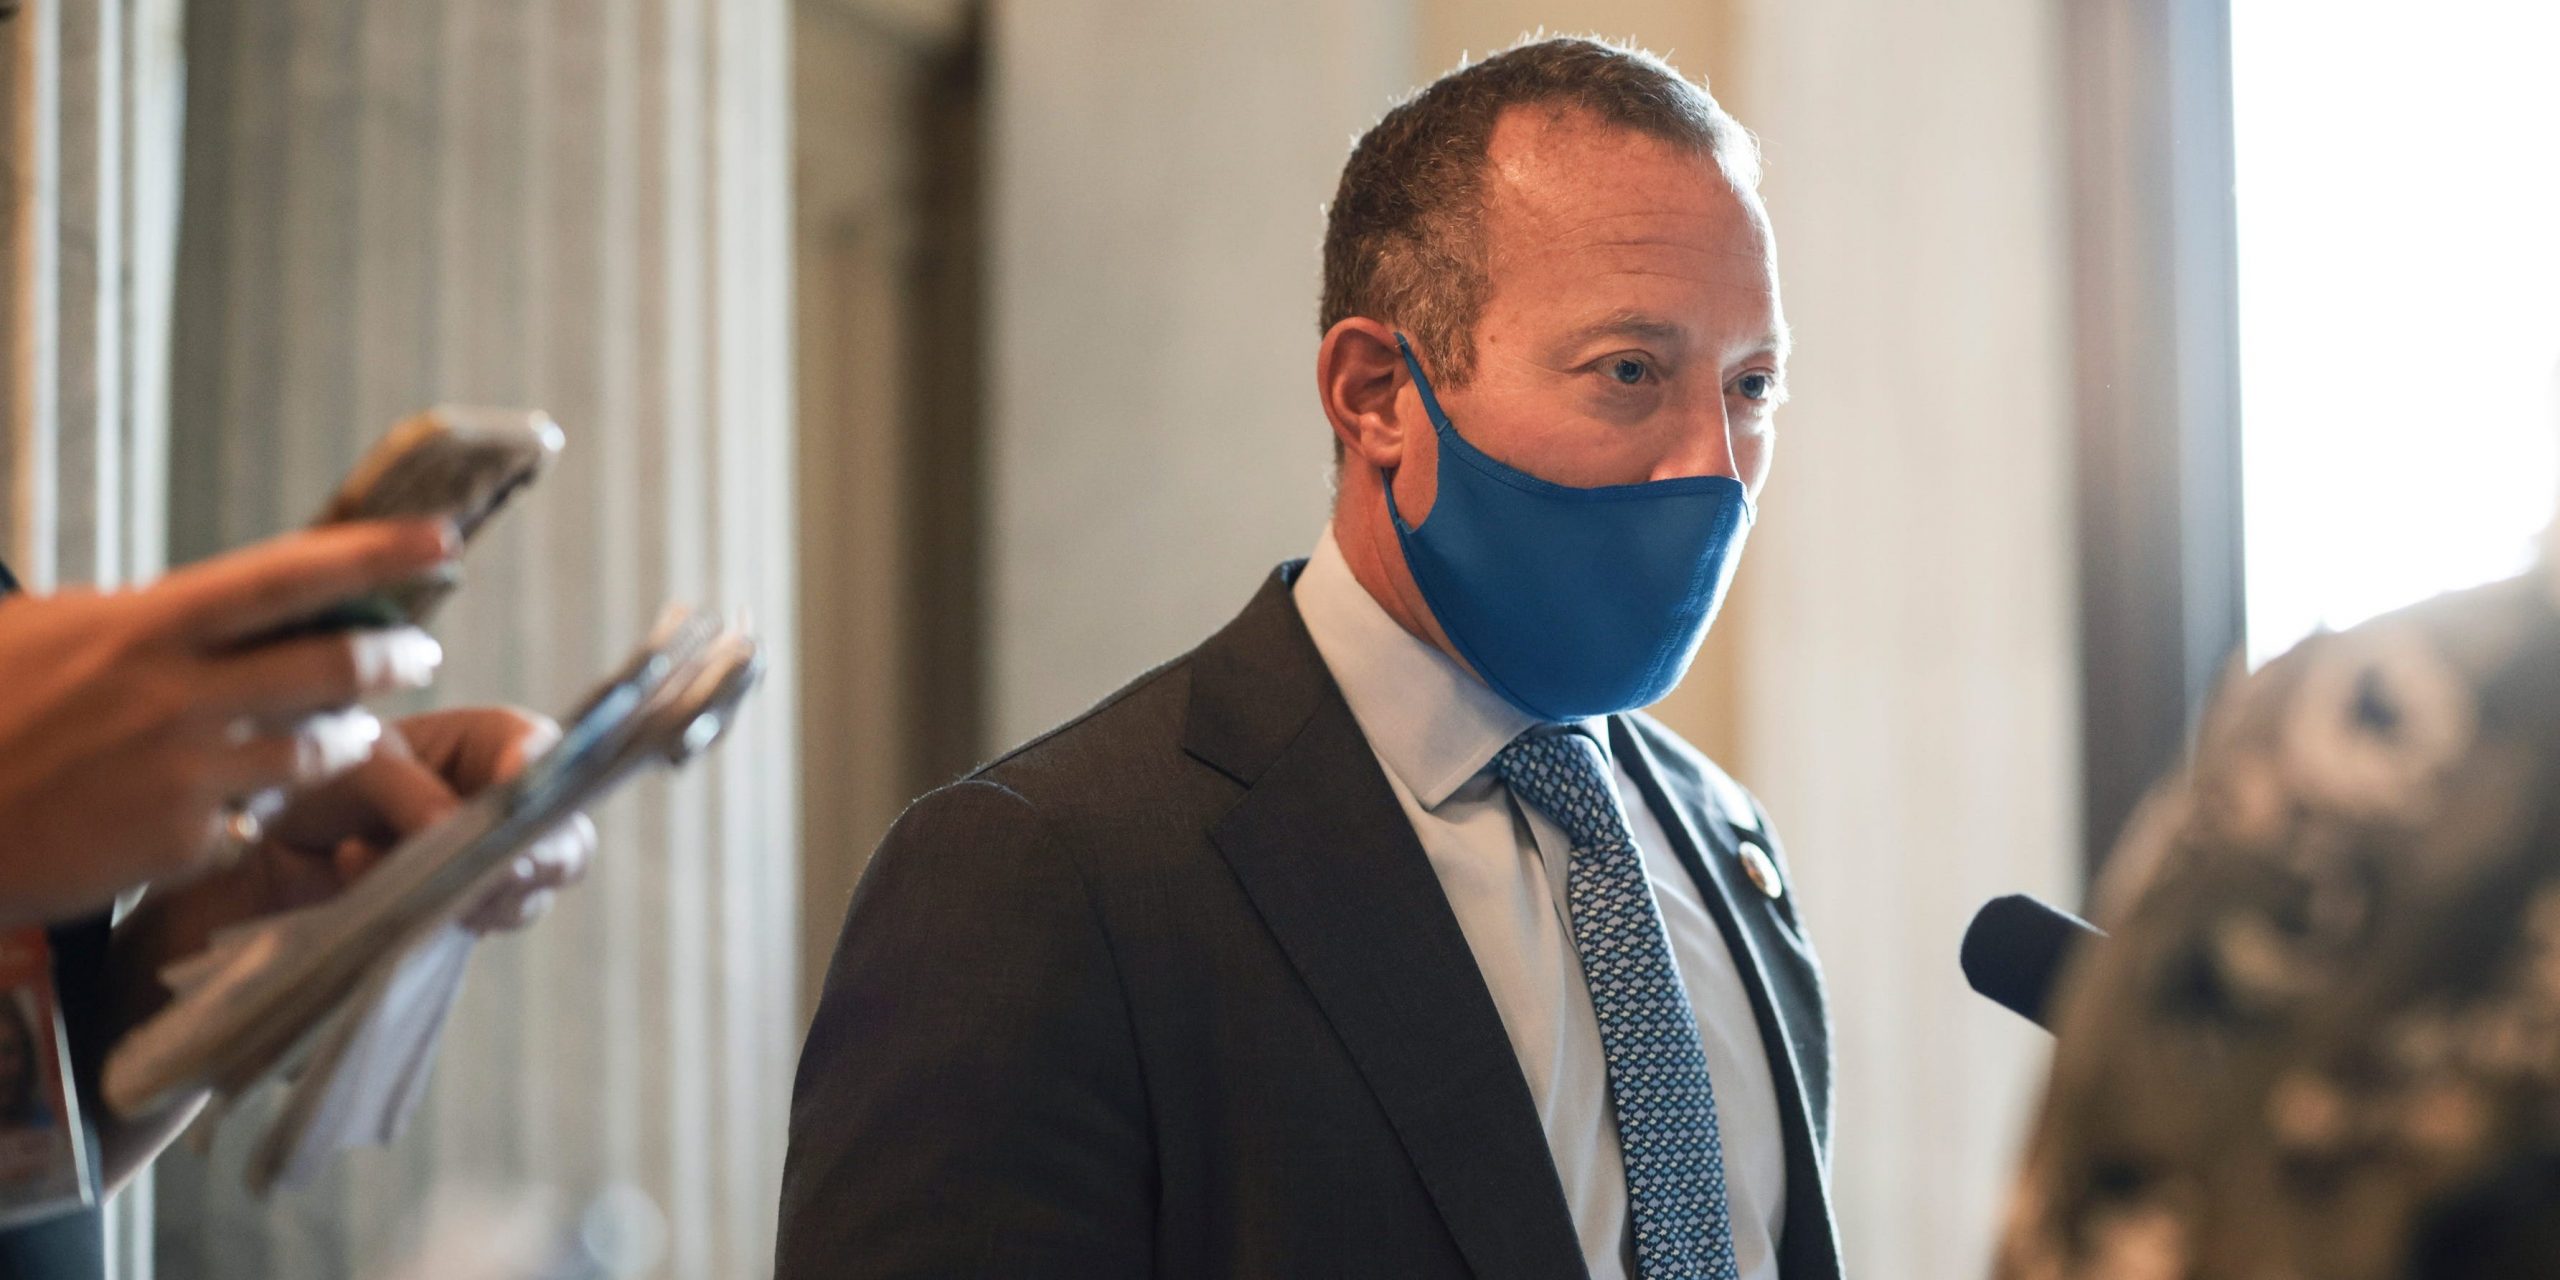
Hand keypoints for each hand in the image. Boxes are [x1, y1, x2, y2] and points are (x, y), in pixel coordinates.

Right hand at [0, 521, 453, 926]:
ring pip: (317, 751)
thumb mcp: (48, 634)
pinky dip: (260, 810)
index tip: (442, 539)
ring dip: (346, 738)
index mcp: (146, 626)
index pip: (288, 576)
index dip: (374, 554)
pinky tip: (243, 805)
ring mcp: (182, 773)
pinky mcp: (176, 844)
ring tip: (350, 730)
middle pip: (332, 669)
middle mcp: (176, 695)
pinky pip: (257, 822)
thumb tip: (215, 608)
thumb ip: (142, 622)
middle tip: (420, 652)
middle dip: (394, 660)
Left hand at [248, 707, 596, 932]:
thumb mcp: (357, 765)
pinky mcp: (467, 911)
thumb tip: (450, 832)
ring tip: (382, 867)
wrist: (267, 848)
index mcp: (497, 743)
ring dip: (465, 893)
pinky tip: (378, 895)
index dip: (537, 785)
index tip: (511, 810)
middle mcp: (510, 805)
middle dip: (527, 862)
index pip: (545, 758)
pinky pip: (476, 926)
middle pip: (565, 842)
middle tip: (492, 872)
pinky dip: (431, 917)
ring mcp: (494, 865)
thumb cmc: (316, 779)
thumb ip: (408, 793)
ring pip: (524, 895)